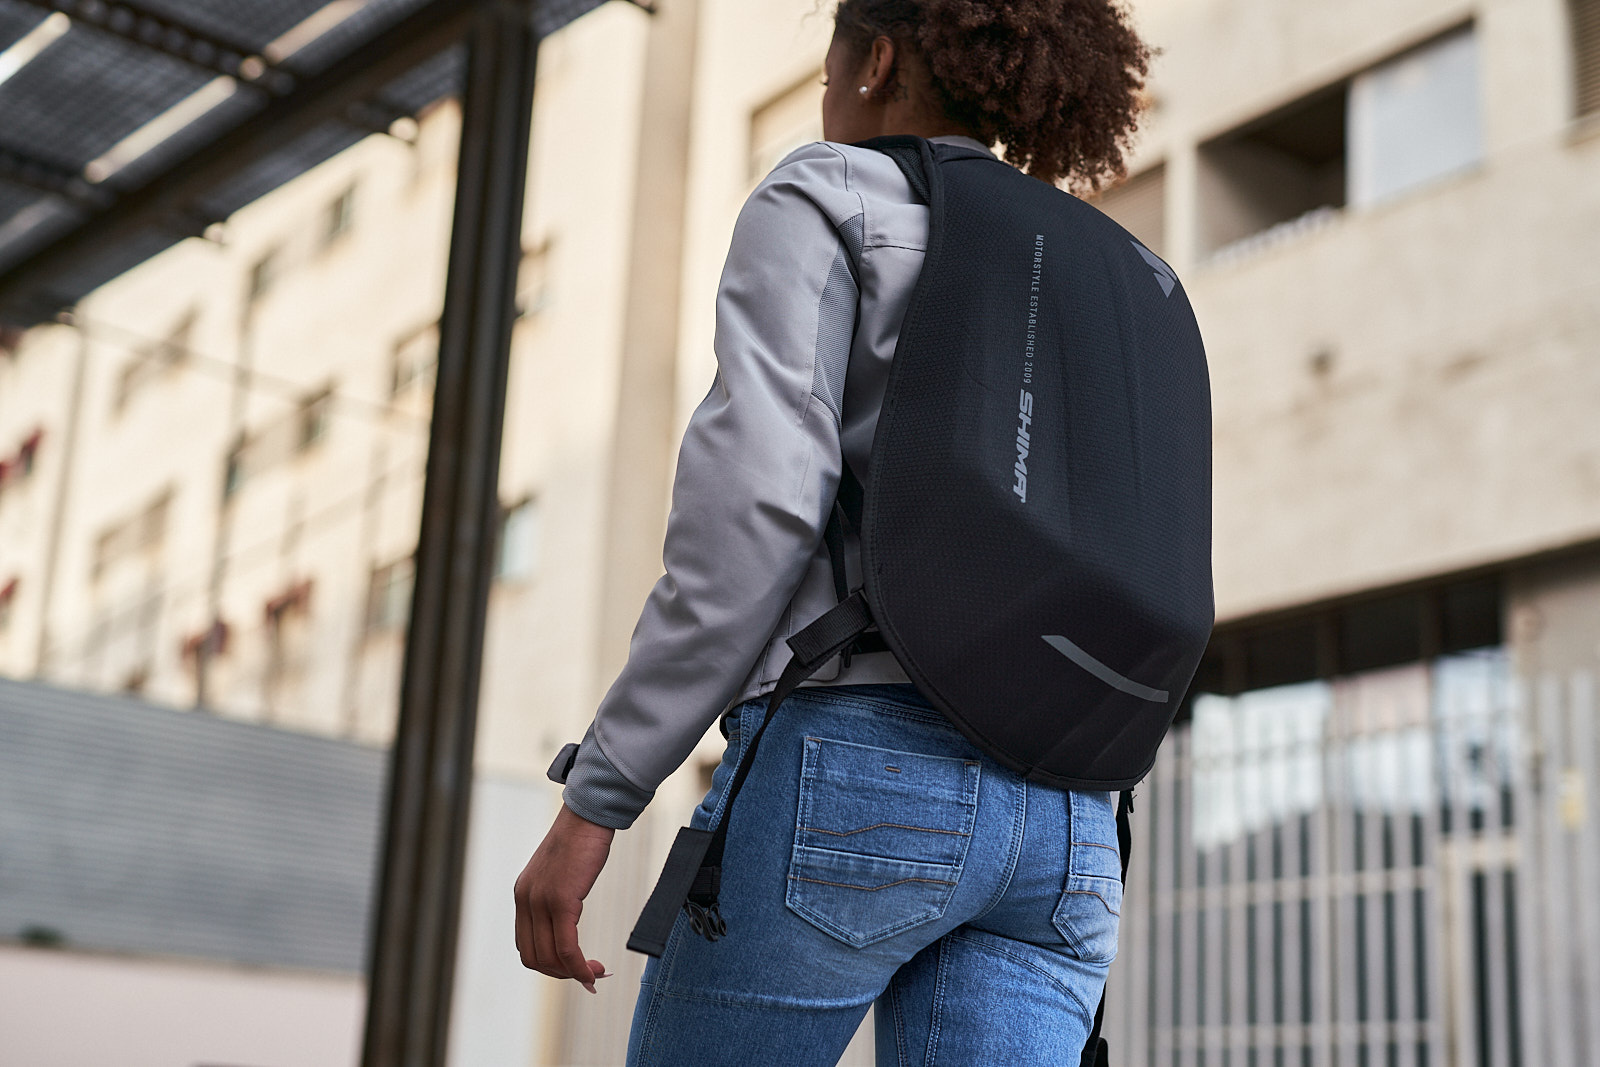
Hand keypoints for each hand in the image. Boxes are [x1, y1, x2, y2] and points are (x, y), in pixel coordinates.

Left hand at [514, 802, 615, 991]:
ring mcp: (540, 902)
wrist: (588, 816)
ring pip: (550, 958)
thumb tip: (567, 923)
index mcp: (523, 896)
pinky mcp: (561, 901)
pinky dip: (580, 967)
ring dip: (574, 973)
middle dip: (562, 974)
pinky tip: (594, 971)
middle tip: (588, 975)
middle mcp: (525, 901)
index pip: (526, 947)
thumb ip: (555, 898)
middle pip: (535, 958)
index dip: (549, 965)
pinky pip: (567, 948)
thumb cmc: (580, 842)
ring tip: (596, 973)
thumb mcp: (559, 874)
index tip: (574, 968)